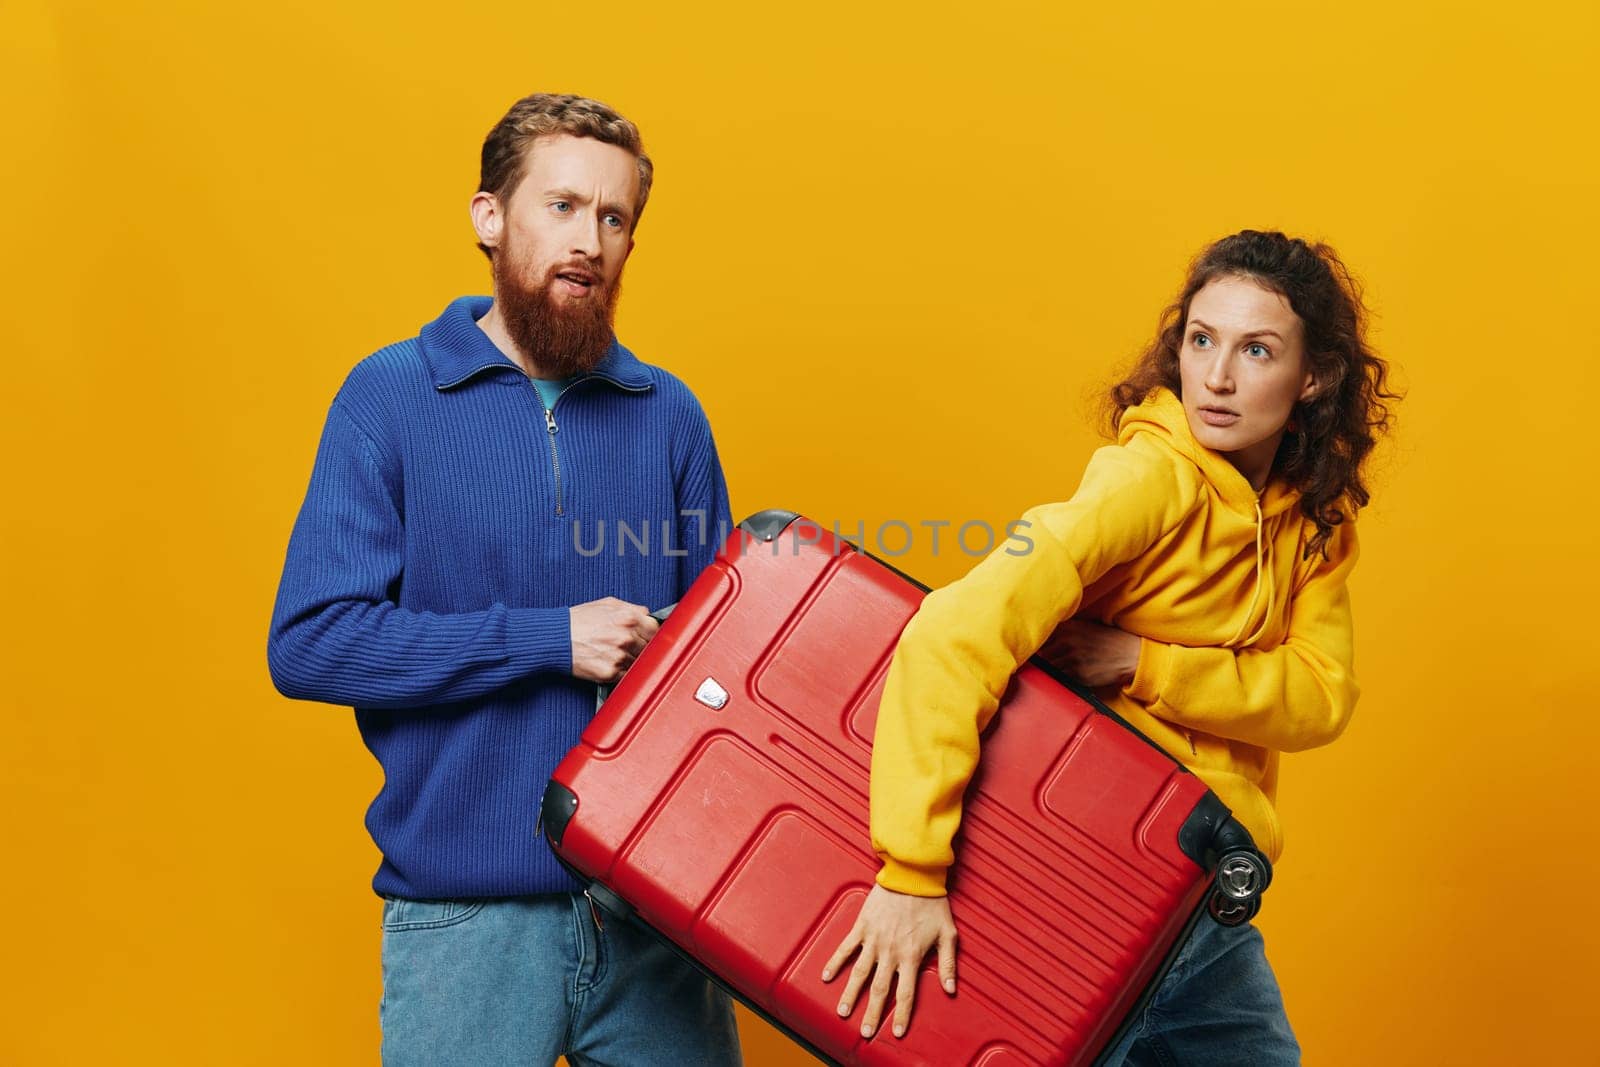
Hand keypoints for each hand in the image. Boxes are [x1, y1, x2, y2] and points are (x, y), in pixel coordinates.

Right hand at [569, 598, 659, 683]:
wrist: (556, 638)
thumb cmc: (579, 620)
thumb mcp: (607, 604)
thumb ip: (631, 608)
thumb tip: (647, 614)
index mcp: (628, 618)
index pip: (655, 629)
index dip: (650, 634)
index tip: (645, 637)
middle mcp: (626, 637)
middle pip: (649, 647)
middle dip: (641, 647)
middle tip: (627, 646)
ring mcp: (619, 656)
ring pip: (639, 663)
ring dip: (631, 660)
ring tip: (614, 654)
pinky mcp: (610, 673)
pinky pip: (626, 675)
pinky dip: (621, 672)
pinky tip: (609, 662)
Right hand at [821, 883, 957, 1039]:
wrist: (912, 874)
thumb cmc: (932, 903)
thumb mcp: (948, 933)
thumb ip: (948, 964)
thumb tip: (951, 989)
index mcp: (912, 956)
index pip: (906, 993)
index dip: (901, 1014)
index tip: (896, 1032)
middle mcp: (891, 952)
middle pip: (880, 989)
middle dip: (872, 1013)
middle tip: (865, 1032)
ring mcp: (874, 940)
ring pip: (860, 973)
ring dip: (851, 994)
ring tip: (843, 1012)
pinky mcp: (862, 926)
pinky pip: (846, 948)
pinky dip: (835, 962)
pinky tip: (827, 976)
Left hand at [1038, 618, 1140, 686]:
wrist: (1129, 654)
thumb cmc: (1107, 640)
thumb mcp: (1084, 627)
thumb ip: (1063, 631)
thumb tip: (1041, 640)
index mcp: (1067, 627)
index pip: (1041, 638)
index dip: (1038, 645)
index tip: (1039, 648)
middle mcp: (1067, 642)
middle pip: (1043, 654)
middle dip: (1046, 658)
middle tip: (1052, 660)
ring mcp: (1072, 659)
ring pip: (1051, 667)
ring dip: (1055, 668)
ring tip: (1068, 665)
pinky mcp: (1079, 675)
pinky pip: (1063, 677)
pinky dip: (1066, 676)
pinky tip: (1077, 671)